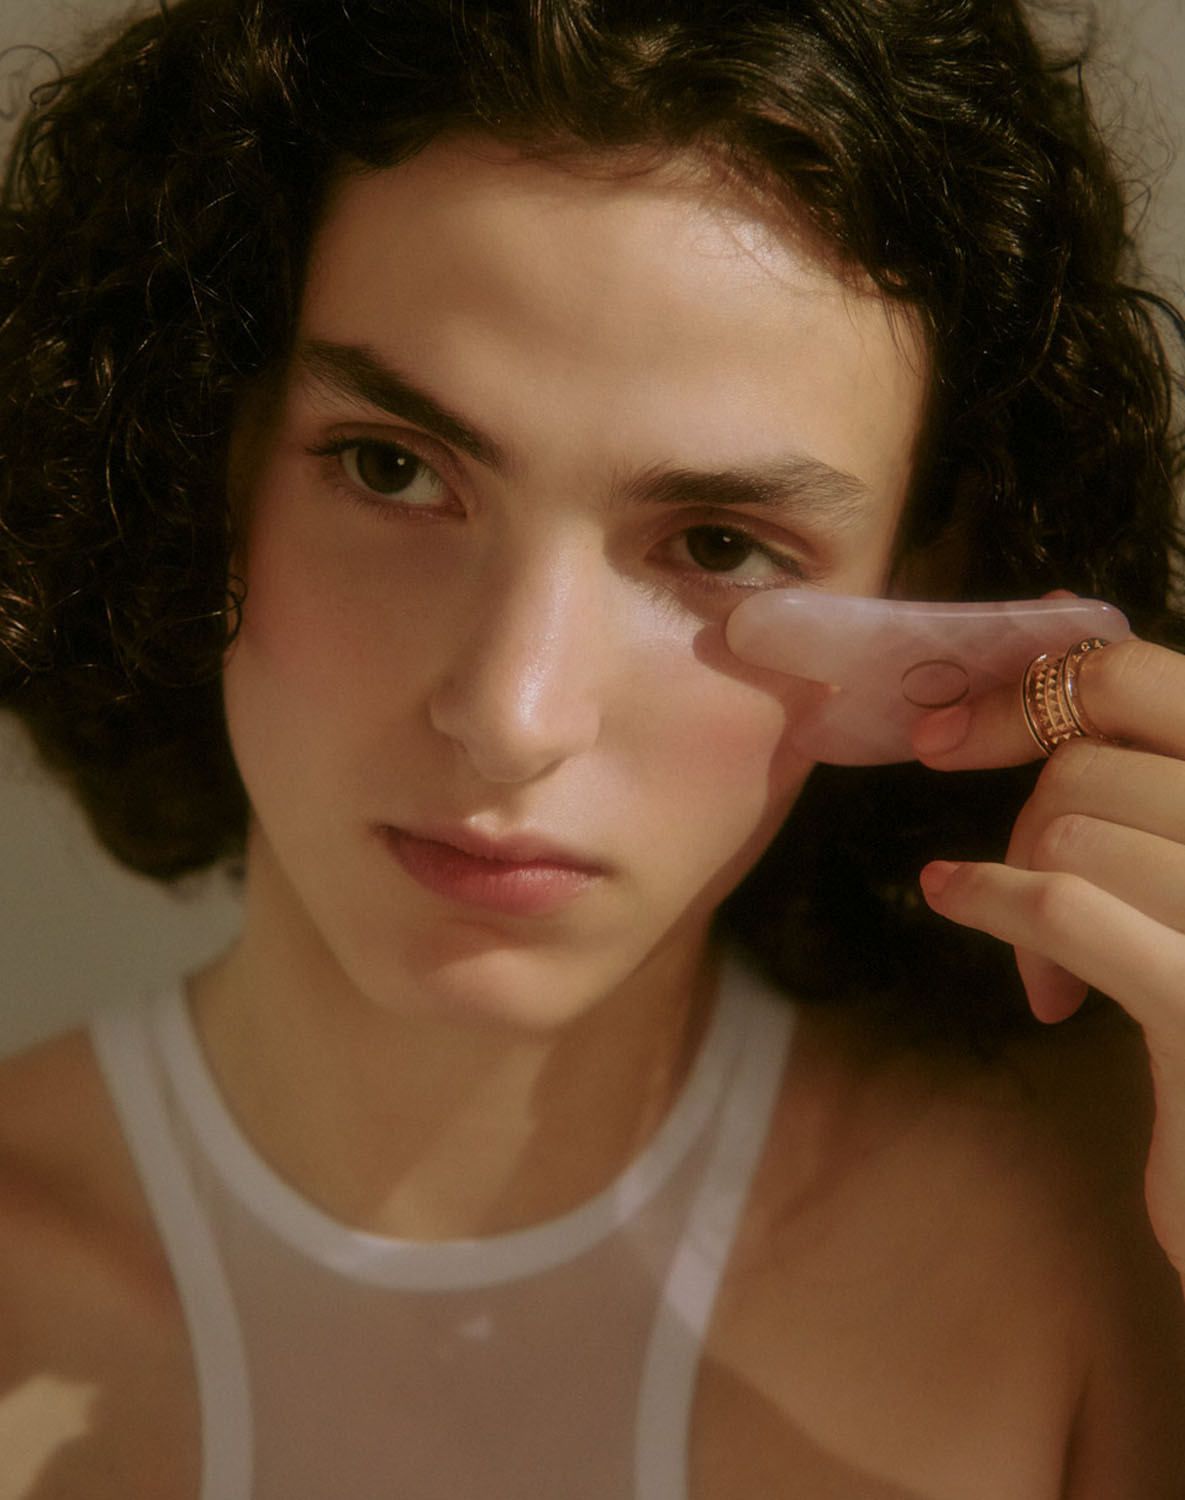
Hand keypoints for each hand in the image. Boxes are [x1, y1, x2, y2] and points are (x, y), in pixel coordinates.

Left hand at [911, 635, 1184, 1278]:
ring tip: (1052, 964)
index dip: (1029, 696)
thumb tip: (1057, 647)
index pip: (1144, 678)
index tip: (948, 735)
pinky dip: (992, 901)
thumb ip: (1152, 776)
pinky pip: (1064, 904)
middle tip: (1035, 892)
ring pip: (1069, 828)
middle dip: (1028, 825)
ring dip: (1023, 887)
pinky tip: (958, 903)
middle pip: (1087, 762)